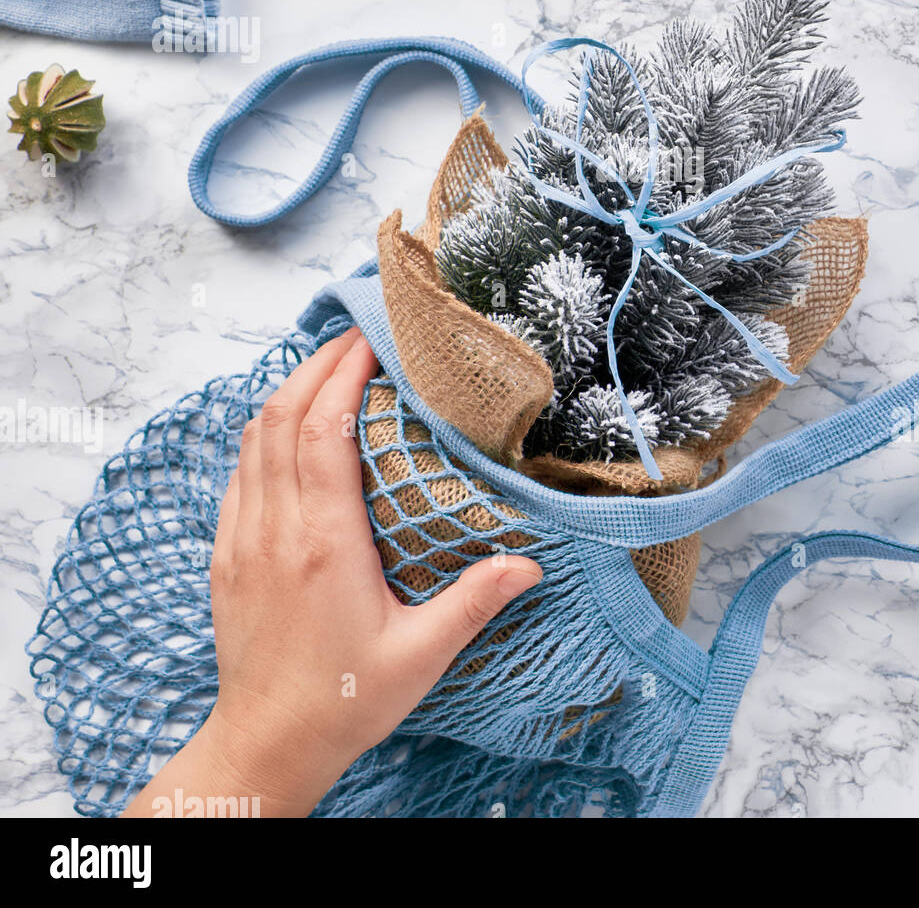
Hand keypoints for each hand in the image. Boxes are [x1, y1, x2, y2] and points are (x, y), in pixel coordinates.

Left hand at [125, 327, 541, 816]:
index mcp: (323, 543)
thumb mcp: (421, 655)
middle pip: (282, 416)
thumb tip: (529, 563)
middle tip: (358, 335)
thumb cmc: (343, 702)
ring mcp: (243, 539)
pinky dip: (266, 432)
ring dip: (290, 391)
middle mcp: (275, 530)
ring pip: (254, 437)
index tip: (374, 340)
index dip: (343, 374)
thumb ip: (474, 602)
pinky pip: (240, 470)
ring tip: (330, 367)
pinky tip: (293, 427)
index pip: (322, 431)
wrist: (264, 745)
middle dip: (318, 364)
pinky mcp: (227, 553)